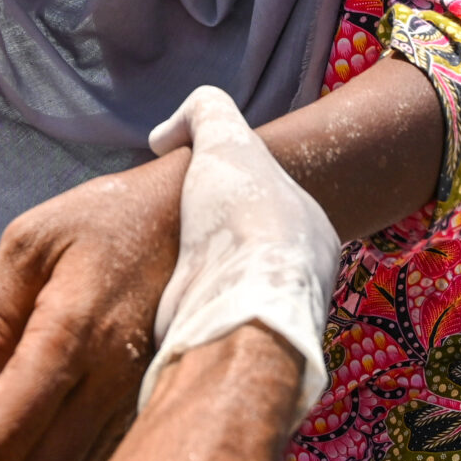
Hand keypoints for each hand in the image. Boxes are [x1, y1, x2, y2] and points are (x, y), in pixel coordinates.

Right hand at [139, 87, 340, 413]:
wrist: (238, 305)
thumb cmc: (243, 217)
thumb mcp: (225, 138)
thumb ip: (205, 112)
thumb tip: (165, 132)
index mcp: (310, 233)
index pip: (270, 204)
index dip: (229, 190)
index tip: (193, 185)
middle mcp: (295, 280)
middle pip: (245, 249)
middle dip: (207, 237)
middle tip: (167, 222)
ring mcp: (262, 319)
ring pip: (221, 288)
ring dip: (187, 275)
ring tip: (150, 256)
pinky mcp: (226, 348)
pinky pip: (197, 320)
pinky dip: (174, 306)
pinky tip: (151, 291)